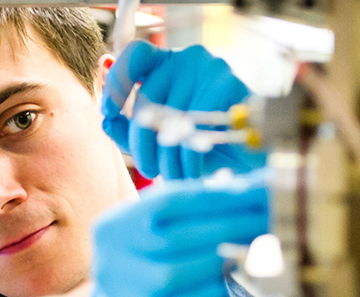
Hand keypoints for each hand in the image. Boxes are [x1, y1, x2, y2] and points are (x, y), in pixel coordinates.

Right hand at [87, 174, 269, 296]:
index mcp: (112, 226)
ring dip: (216, 260)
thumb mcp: (163, 228)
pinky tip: (224, 283)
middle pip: (174, 238)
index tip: (252, 191)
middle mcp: (110, 260)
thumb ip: (199, 206)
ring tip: (243, 250)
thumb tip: (256, 185)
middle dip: (226, 227)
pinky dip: (209, 292)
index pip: (167, 201)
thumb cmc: (155, 259)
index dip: (214, 196)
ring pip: (175, 273)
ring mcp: (125, 295)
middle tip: (263, 221)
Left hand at [102, 40, 265, 179]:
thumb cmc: (206, 146)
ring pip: (168, 119)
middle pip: (147, 99)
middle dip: (142, 143)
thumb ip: (129, 128)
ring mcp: (209, 69)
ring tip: (173, 176)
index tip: (109, 112)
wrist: (253, 161)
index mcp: (168, 63)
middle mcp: (187, 59)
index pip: (134, 56)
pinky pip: (193, 129)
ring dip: (166, 157)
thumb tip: (106, 119)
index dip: (116, 83)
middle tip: (148, 169)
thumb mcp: (161, 137)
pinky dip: (188, 160)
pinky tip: (191, 173)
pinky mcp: (227, 85)